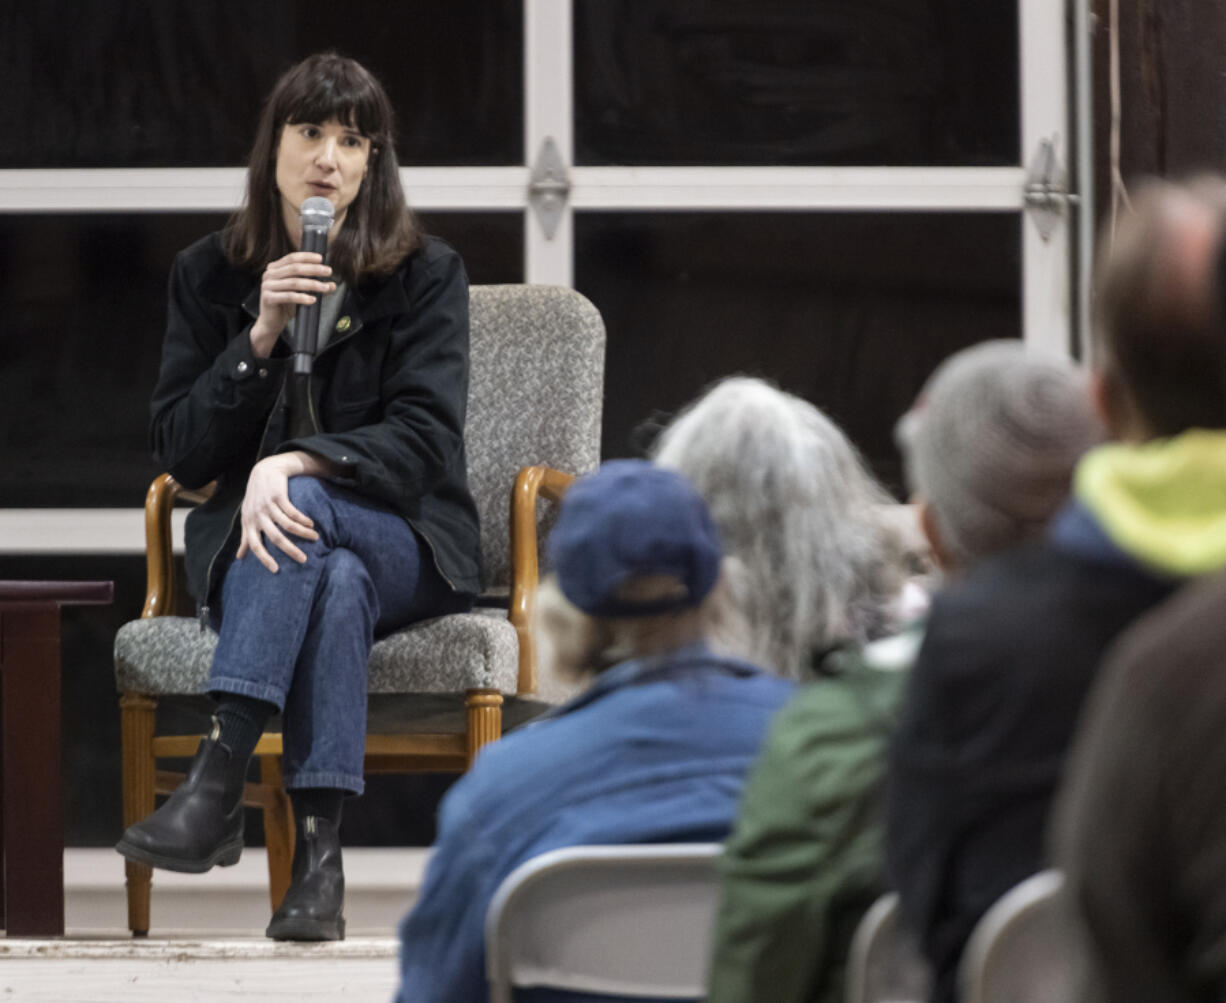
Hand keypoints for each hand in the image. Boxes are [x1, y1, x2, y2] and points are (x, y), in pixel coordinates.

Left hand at [236, 454, 320, 571]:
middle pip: (275, 537)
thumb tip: (239, 558)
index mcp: (250, 523)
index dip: (264, 558)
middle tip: (303, 560)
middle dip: (290, 550)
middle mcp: (258, 516)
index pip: (255, 545)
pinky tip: (311, 524)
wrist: (263, 472)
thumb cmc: (255, 498)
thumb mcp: (247, 518)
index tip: (276, 570)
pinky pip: (293, 512)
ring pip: (287, 525)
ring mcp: (268, 506)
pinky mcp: (278, 496)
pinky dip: (303, 519)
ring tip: (315, 538)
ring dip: (303, 533)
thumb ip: (245, 538)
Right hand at [249, 252, 335, 356]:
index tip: (322, 259)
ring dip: (312, 284)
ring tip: (325, 288)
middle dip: (314, 269)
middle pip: (294, 268)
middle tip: (328, 271)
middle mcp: (269, 274)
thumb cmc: (287, 305)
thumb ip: (314, 286)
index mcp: (274, 268)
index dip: (307, 257)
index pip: (292, 258)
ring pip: (294, 282)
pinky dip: (302, 298)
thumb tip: (333, 285)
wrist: (272, 322)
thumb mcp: (301, 292)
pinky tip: (313, 300)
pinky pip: (289, 296)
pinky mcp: (268, 298)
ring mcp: (267, 286)